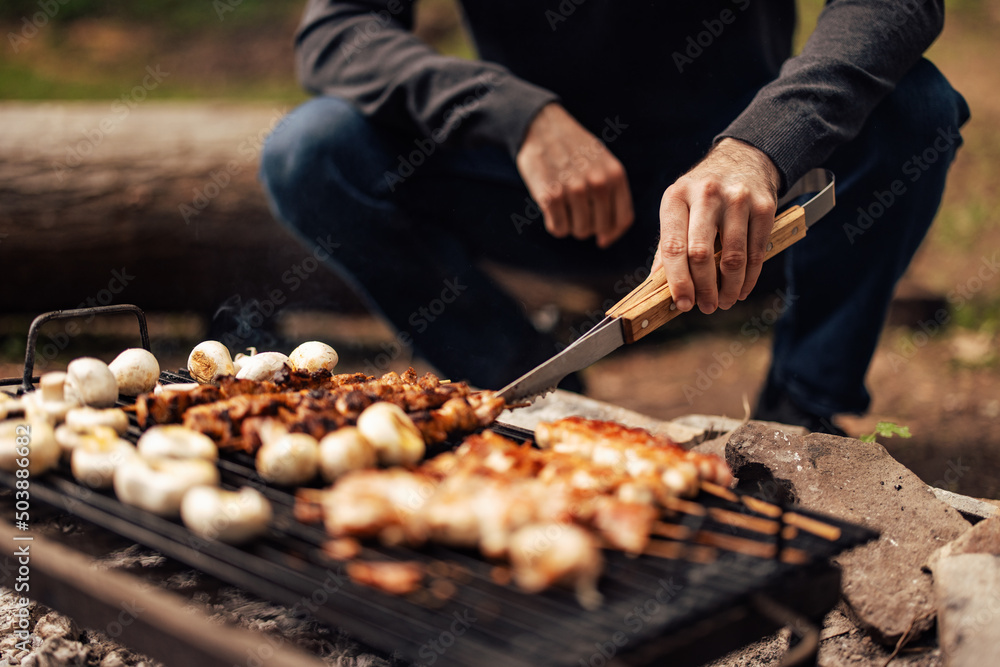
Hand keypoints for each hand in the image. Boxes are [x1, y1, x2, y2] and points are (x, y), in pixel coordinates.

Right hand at [516, 103, 632, 247]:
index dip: (613, 234)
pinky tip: (551, 209)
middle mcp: (598, 183)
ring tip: (563, 207)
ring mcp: (575, 190)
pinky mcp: (551, 196)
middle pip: (599, 229)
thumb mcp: (602, 161)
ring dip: (570, 225)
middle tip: (575, 212)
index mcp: (615, 175)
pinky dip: (554, 224)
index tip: (602, 239)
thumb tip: (606, 238)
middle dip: (587, 226)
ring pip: (579, 231)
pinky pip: (558, 228)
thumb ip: (611, 194)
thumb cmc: (573, 148)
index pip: (623, 219)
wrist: (541, 127)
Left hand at [651, 138, 779, 313]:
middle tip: (706, 307)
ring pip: (733, 257)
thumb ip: (668, 245)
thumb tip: (658, 287)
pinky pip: (756, 252)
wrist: (744, 158)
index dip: (678, 281)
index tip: (683, 304)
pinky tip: (742, 289)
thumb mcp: (678, 208)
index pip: (673, 247)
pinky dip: (749, 277)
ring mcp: (737, 199)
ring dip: (729, 288)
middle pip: (701, 254)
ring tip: (724, 301)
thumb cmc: (702, 193)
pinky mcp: (764, 206)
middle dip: (704, 288)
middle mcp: (706, 195)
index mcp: (676, 197)